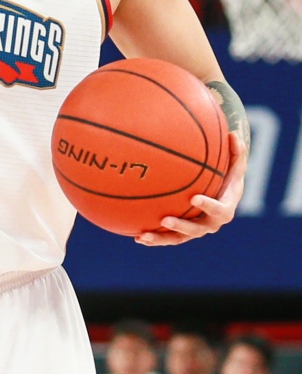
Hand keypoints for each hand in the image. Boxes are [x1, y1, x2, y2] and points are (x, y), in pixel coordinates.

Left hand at [135, 131, 246, 246]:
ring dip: (161, 239)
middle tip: (165, 219)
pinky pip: (169, 238)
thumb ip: (237, 152)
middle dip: (181, 226)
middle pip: (196, 229)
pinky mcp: (183, 234)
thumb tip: (233, 134)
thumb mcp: (236, 166)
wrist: (222, 198)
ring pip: (178, 238)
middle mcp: (211, 224)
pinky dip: (155, 239)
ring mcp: (196, 231)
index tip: (194, 198)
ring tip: (144, 236)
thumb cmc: (228, 178)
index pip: (219, 210)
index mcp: (225, 209)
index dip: (208, 206)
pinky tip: (137, 238)